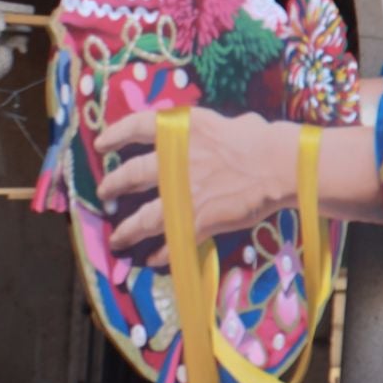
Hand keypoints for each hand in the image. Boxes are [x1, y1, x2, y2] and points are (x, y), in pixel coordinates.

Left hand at [96, 108, 299, 267]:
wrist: (280, 167)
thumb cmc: (263, 140)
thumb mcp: (232, 124)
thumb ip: (212, 133)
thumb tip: (213, 137)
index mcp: (183, 131)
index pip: (138, 126)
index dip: (115, 134)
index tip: (102, 143)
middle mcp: (173, 162)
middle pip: (131, 174)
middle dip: (114, 185)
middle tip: (105, 193)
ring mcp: (181, 195)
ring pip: (144, 217)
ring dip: (128, 229)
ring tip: (118, 237)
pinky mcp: (196, 221)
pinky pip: (173, 241)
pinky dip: (163, 252)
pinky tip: (156, 258)